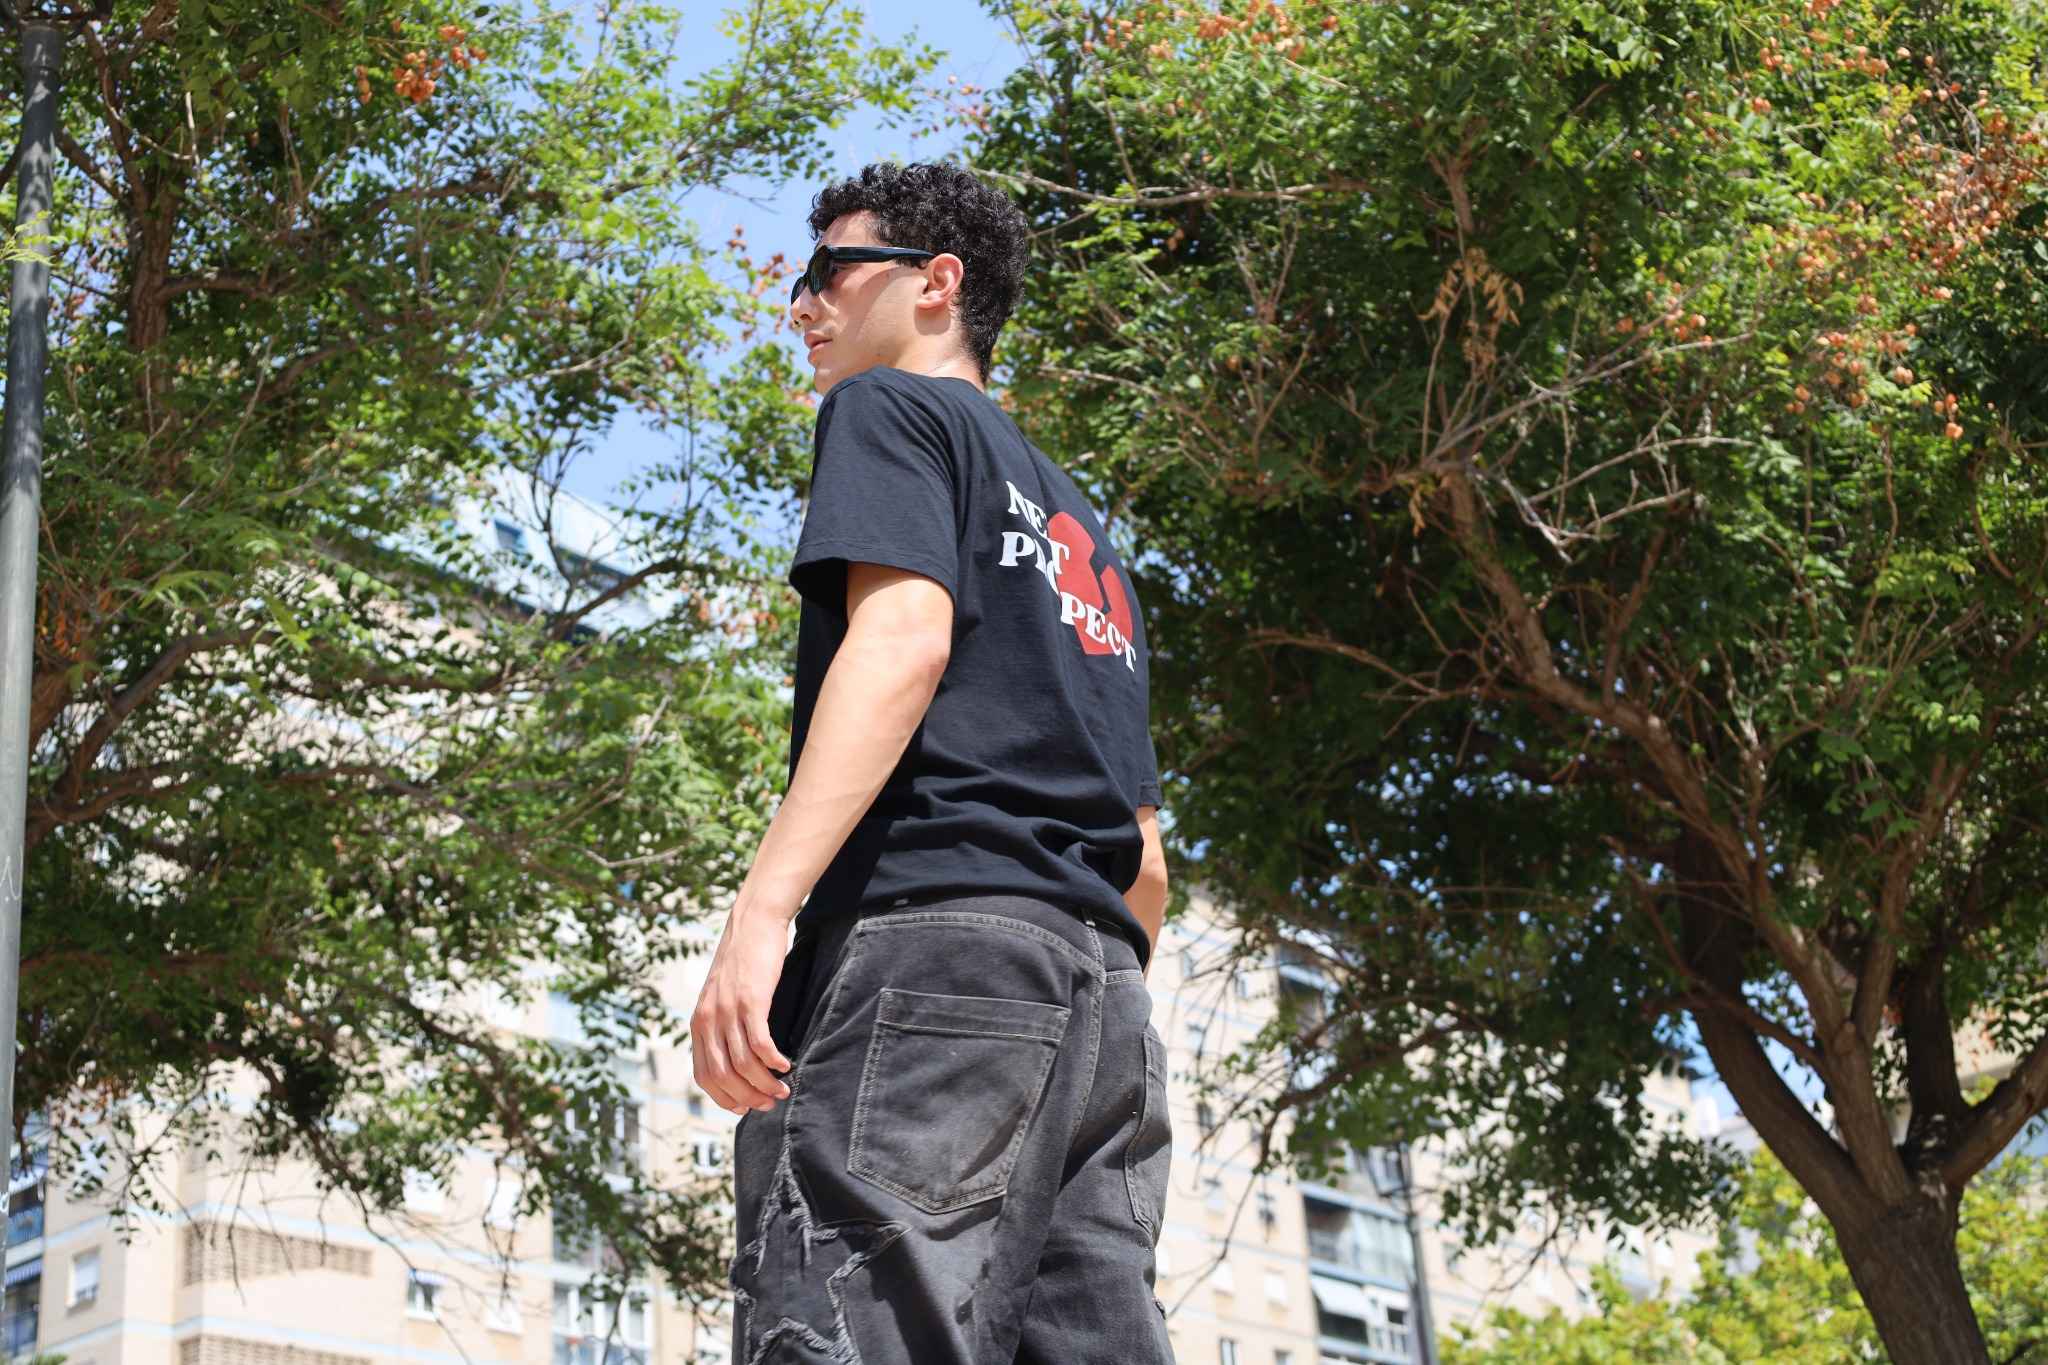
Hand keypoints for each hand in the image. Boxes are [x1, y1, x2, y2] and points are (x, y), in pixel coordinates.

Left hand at [690, 908, 796, 1115]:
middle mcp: (708, 1020)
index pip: (704, 1076)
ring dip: (764, 1084)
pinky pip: (759, 1043)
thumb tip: (737, 1057)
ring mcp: (728, 1010)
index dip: (725, 1098)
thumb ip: (722, 1023)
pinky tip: (786, 1065)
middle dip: (747, 1097)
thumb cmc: (744, 960)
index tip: (746, 1107)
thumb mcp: (722, 995)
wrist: (753, 921)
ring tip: (784, 1090)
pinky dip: (773, 1061)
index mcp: (699, 1023)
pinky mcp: (751, 1000)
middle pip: (723, 1076)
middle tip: (771, 1103)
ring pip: (743, 1064)